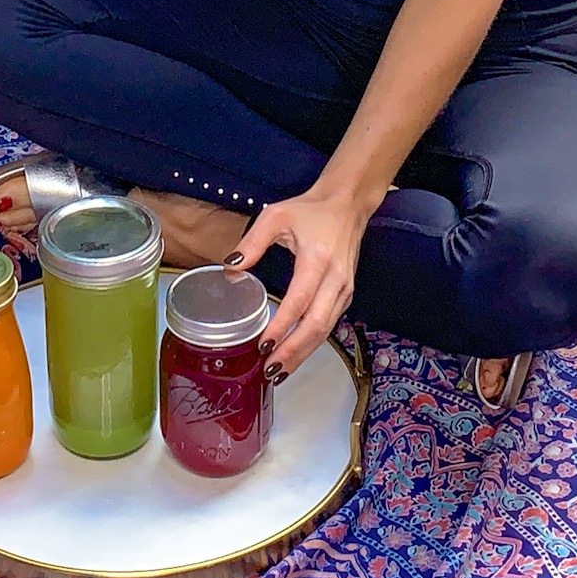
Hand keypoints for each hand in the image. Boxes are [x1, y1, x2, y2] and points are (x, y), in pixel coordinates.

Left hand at [230, 186, 371, 378]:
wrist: (347, 205)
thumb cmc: (310, 210)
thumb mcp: (276, 216)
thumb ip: (252, 242)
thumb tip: (229, 268)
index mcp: (317, 260)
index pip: (299, 301)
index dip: (282, 326)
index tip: (263, 345)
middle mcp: (336, 279)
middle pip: (316, 325)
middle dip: (293, 351)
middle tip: (269, 370)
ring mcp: (345, 289)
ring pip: (325, 330)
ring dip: (302, 354)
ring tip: (279, 372)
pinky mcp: (346, 295)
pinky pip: (330, 324)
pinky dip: (312, 343)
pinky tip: (295, 354)